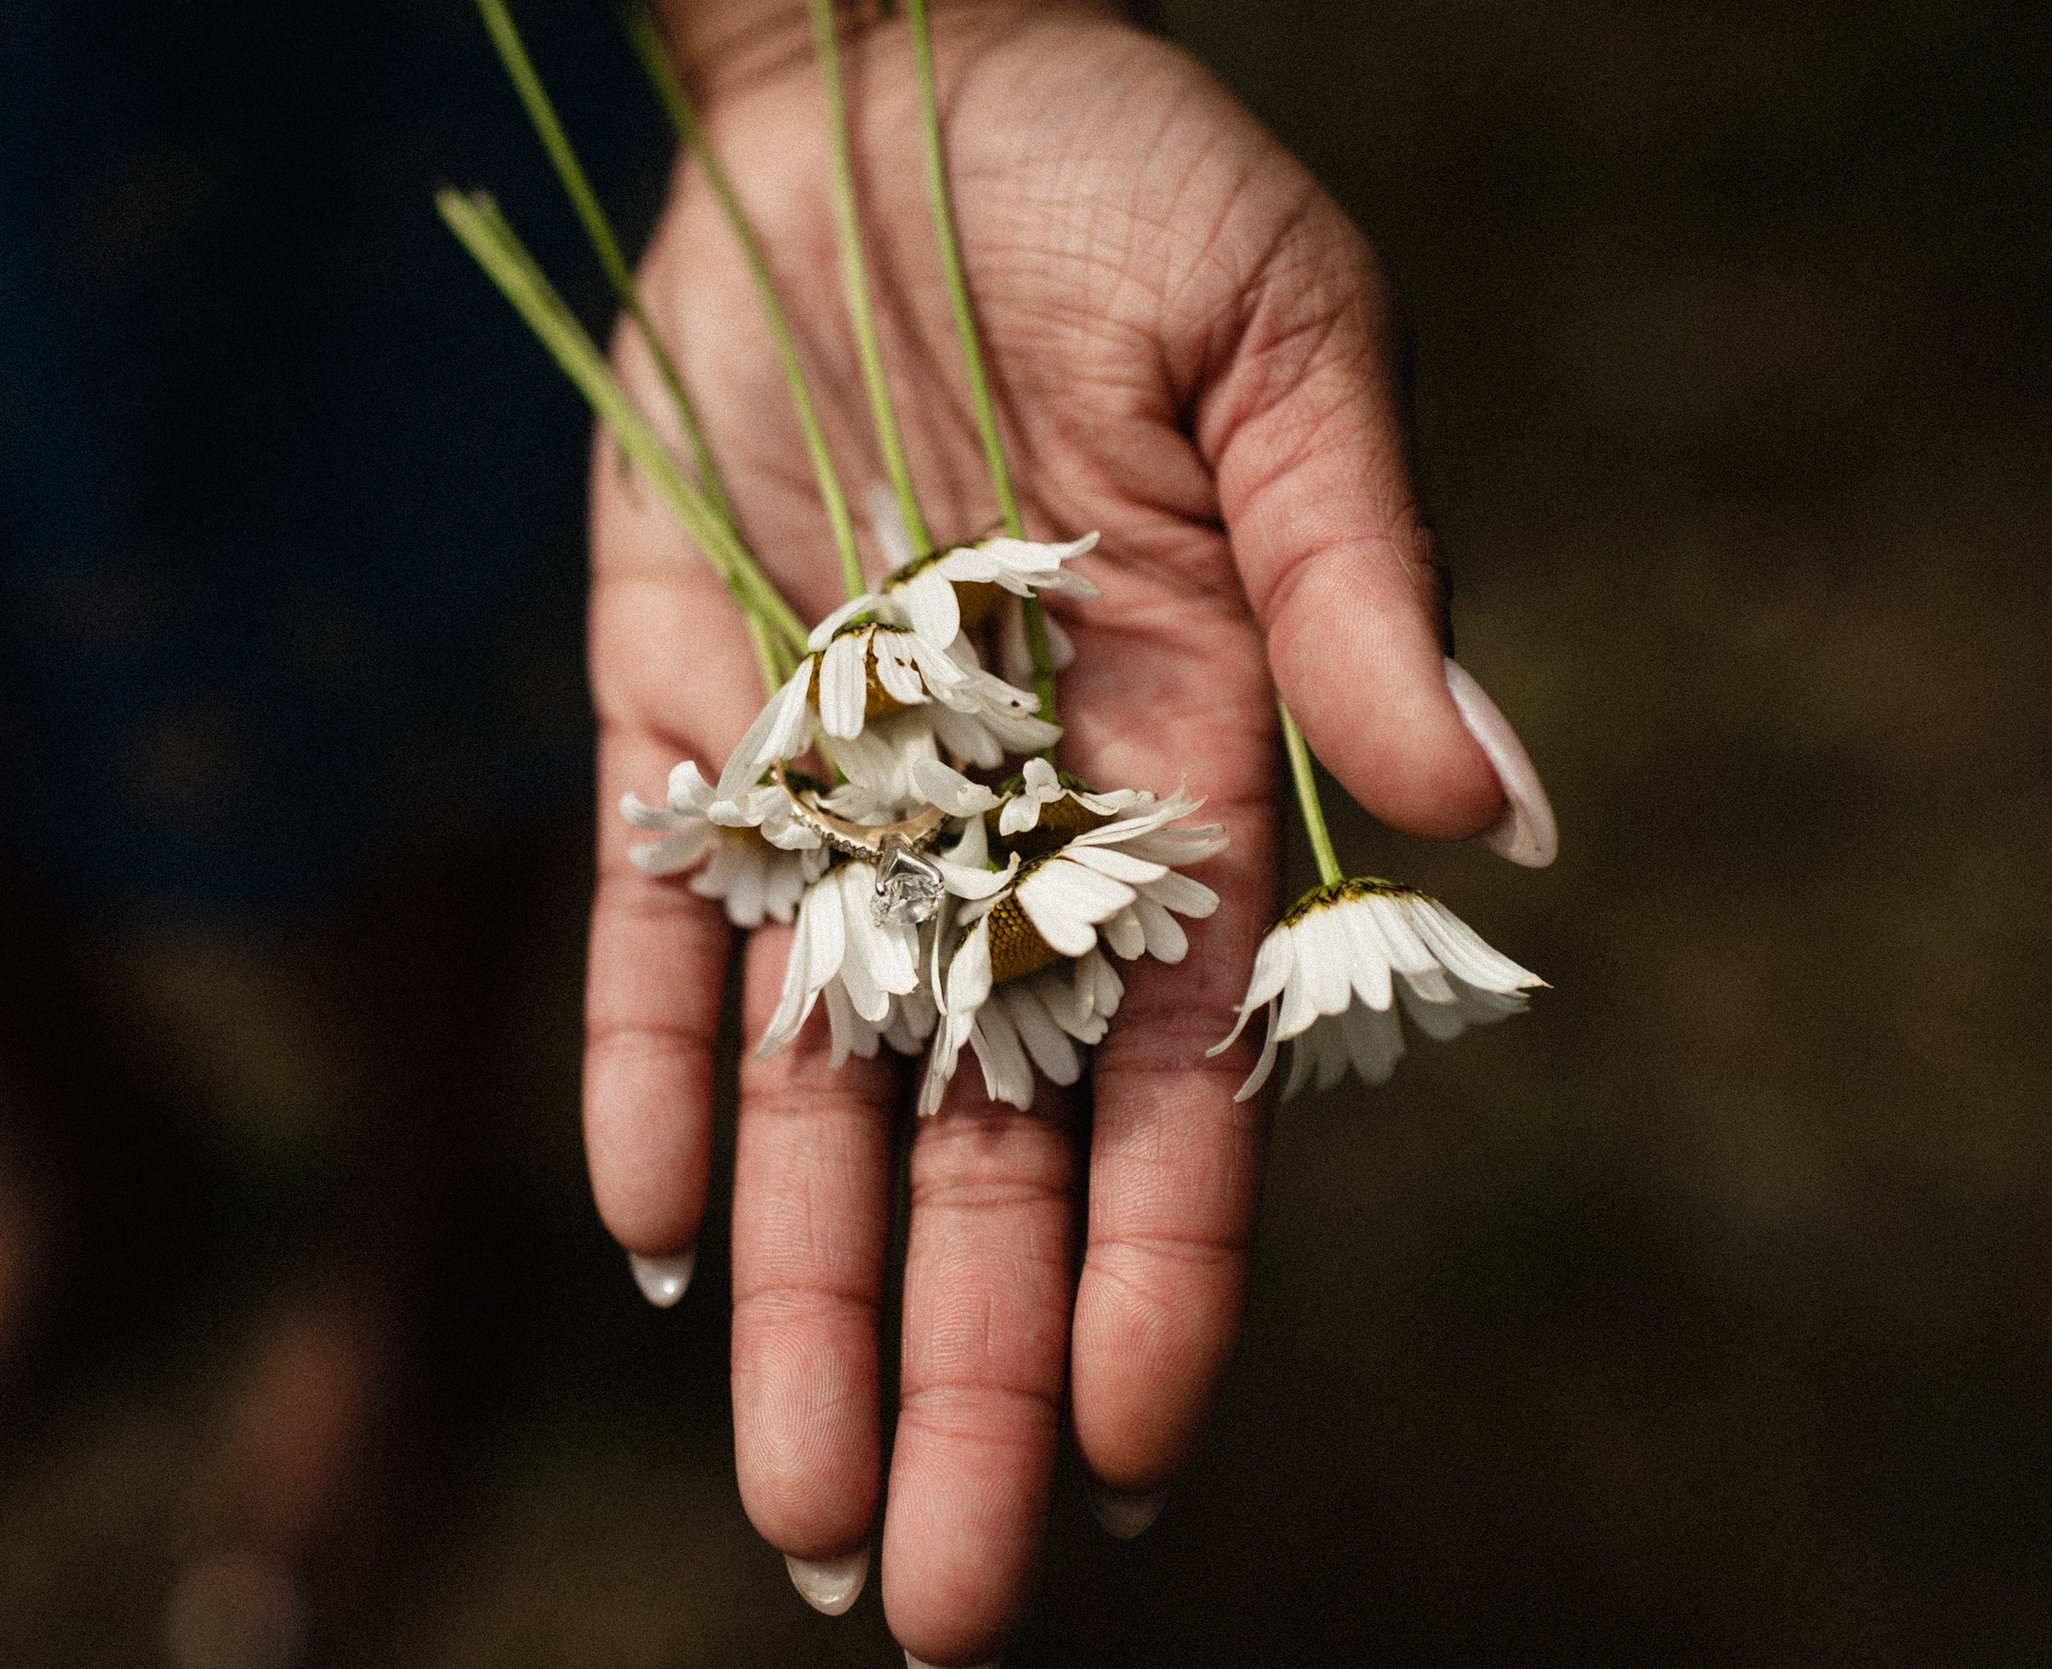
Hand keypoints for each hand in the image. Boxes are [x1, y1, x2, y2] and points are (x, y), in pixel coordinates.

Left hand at [583, 3, 1508, 1660]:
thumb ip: (1357, 566)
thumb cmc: (1116, 177)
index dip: (1156, 1265)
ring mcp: (822, 784)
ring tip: (794, 1511)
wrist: (882, 80)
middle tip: (931, 1601)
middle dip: (964, 1371)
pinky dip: (644, 1075)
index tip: (1122, 1449)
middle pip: (983, 1150)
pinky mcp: (667, 715)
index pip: (1172, 1077)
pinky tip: (657, 1243)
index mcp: (1170, 763)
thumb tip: (1485, 796)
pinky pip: (648, 932)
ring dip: (803, 1299)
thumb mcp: (1279, 340)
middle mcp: (993, 821)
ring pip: (810, 1094)